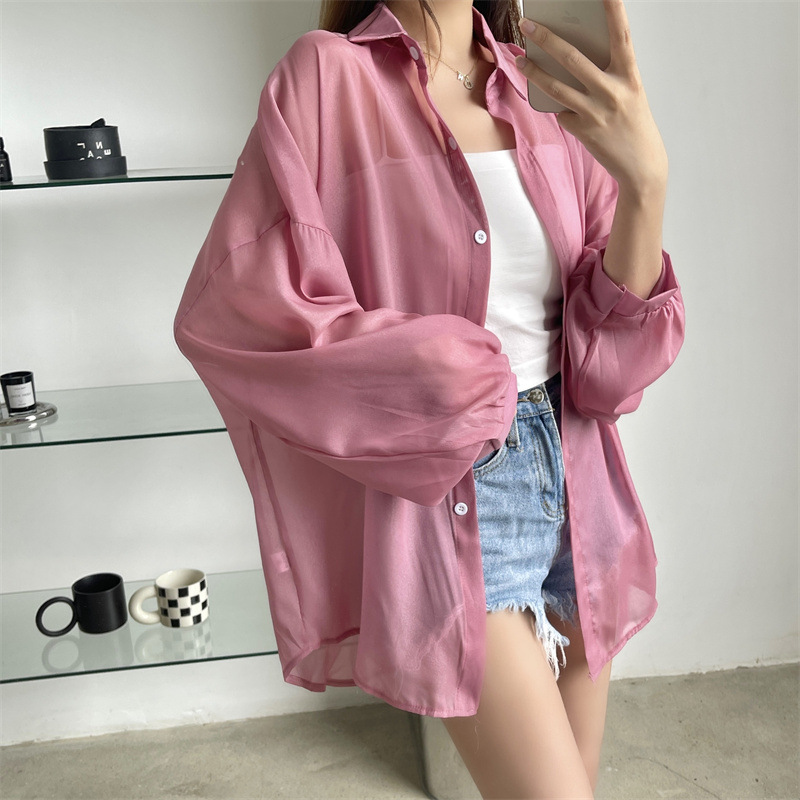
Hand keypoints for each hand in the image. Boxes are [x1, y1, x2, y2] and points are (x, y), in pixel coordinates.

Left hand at [515, 0, 667, 197]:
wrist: (642, 166)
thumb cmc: (634, 124)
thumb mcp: (629, 93)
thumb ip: (608, 75)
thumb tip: (572, 61)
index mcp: (630, 76)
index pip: (622, 36)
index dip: (614, 11)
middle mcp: (613, 92)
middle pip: (573, 59)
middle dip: (547, 39)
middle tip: (528, 24)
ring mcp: (596, 112)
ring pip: (556, 87)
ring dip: (534, 73)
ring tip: (520, 61)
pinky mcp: (584, 131)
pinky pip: (562, 113)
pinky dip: (560, 109)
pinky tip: (565, 111)